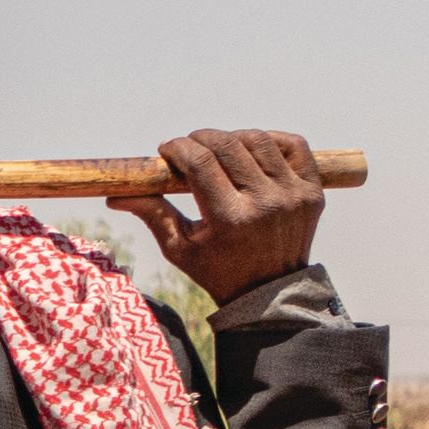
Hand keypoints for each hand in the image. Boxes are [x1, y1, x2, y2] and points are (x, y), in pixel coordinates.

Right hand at [109, 128, 324, 304]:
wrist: (270, 293)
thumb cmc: (217, 270)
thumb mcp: (179, 248)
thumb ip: (152, 214)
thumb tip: (116, 194)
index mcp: (230, 219)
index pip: (200, 162)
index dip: (179, 147)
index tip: (167, 150)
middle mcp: (266, 203)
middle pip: (229, 144)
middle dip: (200, 138)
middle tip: (188, 147)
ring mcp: (293, 195)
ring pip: (259, 139)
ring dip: (232, 136)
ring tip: (218, 148)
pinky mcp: (313, 190)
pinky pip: (294, 145)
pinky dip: (271, 139)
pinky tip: (252, 148)